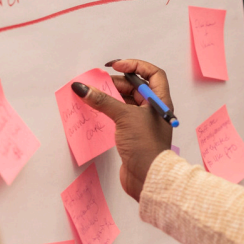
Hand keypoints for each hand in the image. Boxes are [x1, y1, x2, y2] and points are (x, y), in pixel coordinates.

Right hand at [72, 58, 174, 200]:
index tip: (117, 66)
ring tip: (94, 94)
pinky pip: (120, 116)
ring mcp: (143, 123)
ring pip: (127, 102)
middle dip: (118, 82)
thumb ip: (103, 101)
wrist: (148, 178)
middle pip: (137, 87)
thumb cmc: (145, 145)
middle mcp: (153, 110)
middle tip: (99, 82)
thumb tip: (83, 88)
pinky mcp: (132, 135)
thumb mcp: (125, 117)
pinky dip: (109, 111)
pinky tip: (96, 110)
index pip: (153, 74)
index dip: (135, 66)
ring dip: (111, 96)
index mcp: (160, 101)